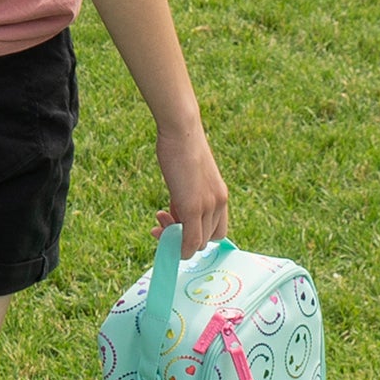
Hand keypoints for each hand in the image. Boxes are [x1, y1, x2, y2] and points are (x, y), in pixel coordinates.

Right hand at [154, 118, 229, 254]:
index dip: (197, 233)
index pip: (216, 229)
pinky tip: (160, 233)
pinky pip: (190, 240)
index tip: (175, 222)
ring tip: (158, 219)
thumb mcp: (188, 176)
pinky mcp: (193, 207)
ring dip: (175, 239)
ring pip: (198, 242)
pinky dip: (178, 247)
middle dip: (183, 238)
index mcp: (221, 195)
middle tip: (161, 219)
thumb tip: (176, 214)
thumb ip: (186, 196)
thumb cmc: (181, 148)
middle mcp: (219, 203)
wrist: (181, 132)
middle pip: (207, 239)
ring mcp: (208, 206)